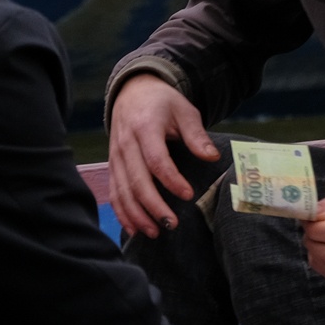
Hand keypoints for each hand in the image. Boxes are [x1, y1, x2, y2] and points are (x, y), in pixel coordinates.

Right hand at [107, 74, 217, 238]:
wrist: (133, 92)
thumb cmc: (163, 103)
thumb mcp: (184, 111)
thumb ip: (196, 135)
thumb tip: (212, 157)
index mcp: (145, 127)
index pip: (156, 160)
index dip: (171, 180)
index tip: (188, 195)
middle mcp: (126, 144)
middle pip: (137, 180)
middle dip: (153, 206)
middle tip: (172, 224)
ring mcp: (116, 156)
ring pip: (122, 190)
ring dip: (137, 215)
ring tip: (155, 232)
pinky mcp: (112, 166)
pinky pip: (114, 192)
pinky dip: (122, 213)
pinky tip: (134, 229)